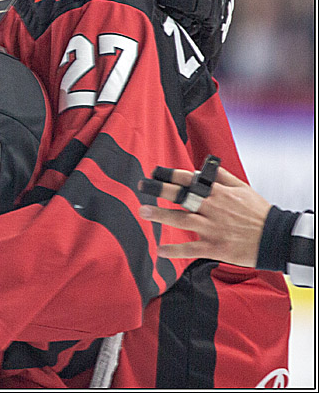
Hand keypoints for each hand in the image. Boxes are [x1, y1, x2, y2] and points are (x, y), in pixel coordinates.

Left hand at [138, 165, 270, 266]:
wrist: (277, 238)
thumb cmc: (259, 213)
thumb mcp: (243, 188)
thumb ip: (221, 177)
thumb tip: (201, 168)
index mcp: (219, 194)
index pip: (191, 180)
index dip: (171, 175)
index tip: (154, 173)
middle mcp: (213, 209)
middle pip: (183, 197)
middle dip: (160, 190)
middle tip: (142, 186)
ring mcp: (213, 229)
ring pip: (183, 220)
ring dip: (161, 216)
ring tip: (143, 211)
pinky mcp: (216, 248)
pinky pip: (192, 249)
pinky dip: (175, 251)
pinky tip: (160, 250)